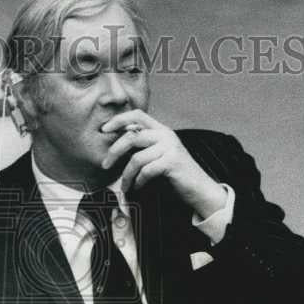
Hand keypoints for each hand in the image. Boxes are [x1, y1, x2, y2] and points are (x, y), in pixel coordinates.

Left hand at [100, 110, 226, 218]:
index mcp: (161, 130)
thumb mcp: (159, 154)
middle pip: (132, 136)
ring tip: (124, 185)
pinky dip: (138, 181)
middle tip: (105, 165)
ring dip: (126, 175)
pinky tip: (137, 187)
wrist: (199, 188)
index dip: (119, 119)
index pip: (138, 115)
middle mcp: (166, 135)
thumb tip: (118, 142)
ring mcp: (170, 148)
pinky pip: (146, 171)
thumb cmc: (175, 174)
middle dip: (114, 151)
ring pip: (137, 158)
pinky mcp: (172, 162)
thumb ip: (144, 145)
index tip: (104, 129)